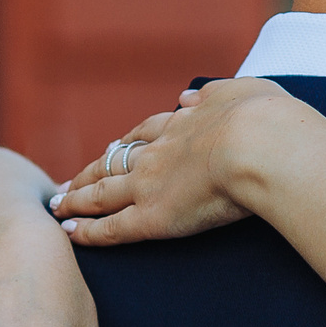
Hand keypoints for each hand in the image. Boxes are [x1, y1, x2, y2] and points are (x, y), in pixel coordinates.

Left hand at [51, 78, 294, 247]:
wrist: (261, 146)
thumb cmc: (268, 121)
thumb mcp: (242, 91)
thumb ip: (215, 94)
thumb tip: (191, 96)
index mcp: (183, 124)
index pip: (144, 135)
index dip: (125, 144)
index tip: (111, 149)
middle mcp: (157, 153)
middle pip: (113, 163)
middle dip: (88, 173)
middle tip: (67, 183)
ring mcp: (149, 185)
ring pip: (101, 194)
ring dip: (77, 200)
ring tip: (57, 207)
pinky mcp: (152, 218)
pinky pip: (111, 228)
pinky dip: (88, 231)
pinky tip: (69, 234)